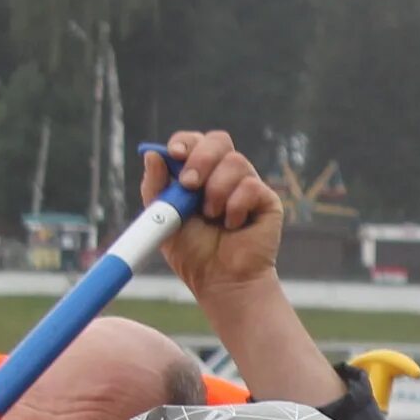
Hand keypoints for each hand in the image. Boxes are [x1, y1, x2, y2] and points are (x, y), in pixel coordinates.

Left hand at [143, 130, 282, 297]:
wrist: (219, 279)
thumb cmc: (193, 252)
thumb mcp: (163, 216)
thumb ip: (155, 186)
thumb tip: (153, 155)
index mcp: (198, 174)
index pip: (194, 142)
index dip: (185, 142)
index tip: (175, 154)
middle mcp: (224, 175)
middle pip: (218, 140)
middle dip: (201, 159)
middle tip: (190, 186)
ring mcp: (247, 186)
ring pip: (236, 161)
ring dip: (217, 190)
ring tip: (213, 217)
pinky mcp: (267, 201)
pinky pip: (252, 186)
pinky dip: (236, 207)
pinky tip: (234, 226)